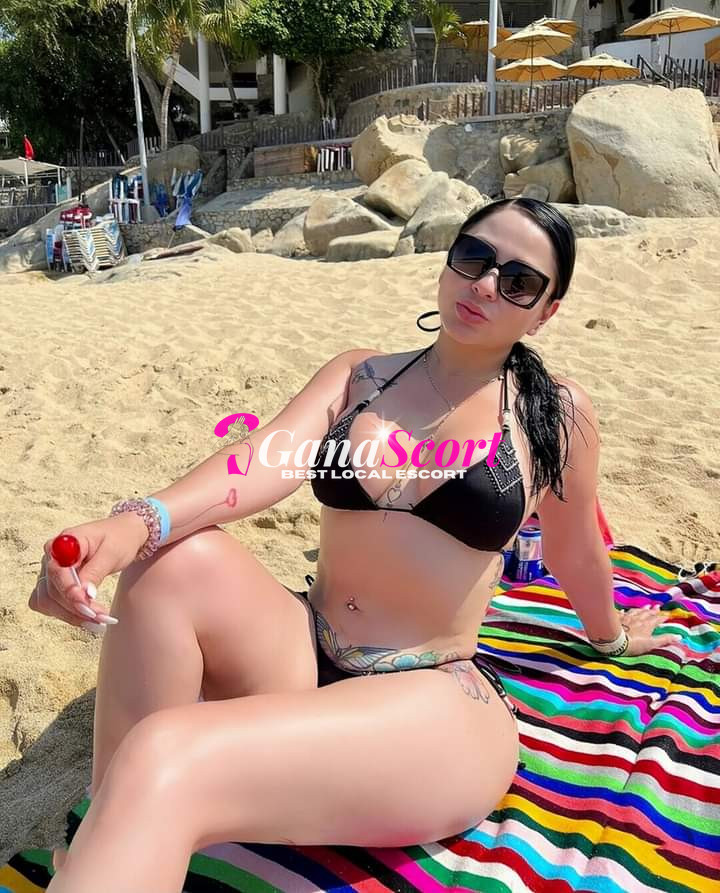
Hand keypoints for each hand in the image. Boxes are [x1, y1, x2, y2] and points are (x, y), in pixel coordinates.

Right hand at [28, 513, 148, 630]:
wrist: (123, 535)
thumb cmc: (118, 538)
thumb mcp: (112, 552)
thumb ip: (96, 572)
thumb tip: (84, 594)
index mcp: (64, 542)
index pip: (57, 570)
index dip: (68, 590)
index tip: (85, 603)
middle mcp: (52, 557)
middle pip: (51, 589)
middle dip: (76, 607)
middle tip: (102, 617)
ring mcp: (50, 572)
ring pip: (49, 601)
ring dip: (72, 615)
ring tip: (99, 621)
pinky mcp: (54, 584)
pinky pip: (51, 604)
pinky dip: (67, 614)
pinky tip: (87, 620)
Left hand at [618, 605, 683, 656]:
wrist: (614, 640)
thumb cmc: (634, 644)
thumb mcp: (651, 644)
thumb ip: (665, 640)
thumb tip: (679, 636)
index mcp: (647, 625)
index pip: (657, 620)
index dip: (662, 617)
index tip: (667, 615)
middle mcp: (638, 619)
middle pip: (647, 614)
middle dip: (653, 611)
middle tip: (658, 606)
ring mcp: (626, 618)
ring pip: (636, 612)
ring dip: (641, 609)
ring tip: (646, 606)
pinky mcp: (617, 619)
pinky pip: (622, 614)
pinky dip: (624, 612)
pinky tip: (624, 610)